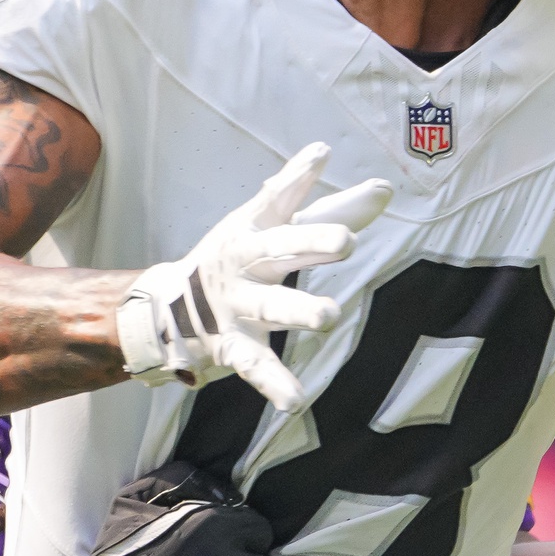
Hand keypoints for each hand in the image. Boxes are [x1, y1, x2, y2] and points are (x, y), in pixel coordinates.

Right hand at [116, 141, 391, 410]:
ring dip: (297, 311)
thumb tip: (386, 188)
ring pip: (269, 306)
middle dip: (311, 243)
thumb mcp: (278, 229)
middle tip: (347, 241)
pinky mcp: (230, 345)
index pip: (278, 198)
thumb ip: (335, 211)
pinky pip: (254, 364)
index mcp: (254, 227)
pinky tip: (294, 400)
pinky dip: (273, 383)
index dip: (297, 177)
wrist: (167, 309)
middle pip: (278, 249)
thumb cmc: (241, 259)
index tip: (321, 155)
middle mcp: (242, 261)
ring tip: (329, 317)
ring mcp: (235, 304)